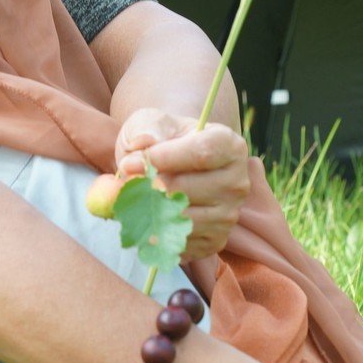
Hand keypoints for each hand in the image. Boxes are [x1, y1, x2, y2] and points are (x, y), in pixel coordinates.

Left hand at [115, 110, 249, 259]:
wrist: (169, 166)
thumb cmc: (162, 139)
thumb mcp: (152, 121)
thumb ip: (148, 127)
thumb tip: (145, 144)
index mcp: (230, 145)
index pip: (202, 153)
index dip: (164, 158)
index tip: (132, 161)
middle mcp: (237, 182)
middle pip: (188, 189)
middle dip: (149, 186)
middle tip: (124, 180)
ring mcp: (229, 215)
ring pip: (182, 218)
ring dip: (149, 210)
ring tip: (132, 196)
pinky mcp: (215, 241)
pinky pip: (181, 241)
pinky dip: (156, 231)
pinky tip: (146, 214)